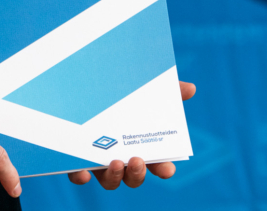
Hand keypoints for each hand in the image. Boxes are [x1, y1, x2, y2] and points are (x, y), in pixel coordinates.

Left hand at [67, 81, 195, 188]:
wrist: (80, 85)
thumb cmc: (118, 93)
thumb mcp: (141, 89)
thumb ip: (165, 90)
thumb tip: (190, 88)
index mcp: (139, 144)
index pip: (157, 163)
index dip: (163, 168)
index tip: (168, 168)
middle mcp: (121, 156)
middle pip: (134, 177)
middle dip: (138, 174)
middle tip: (138, 161)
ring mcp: (99, 160)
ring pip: (109, 180)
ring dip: (115, 177)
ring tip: (116, 162)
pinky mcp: (76, 158)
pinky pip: (78, 174)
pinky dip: (81, 176)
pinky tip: (85, 172)